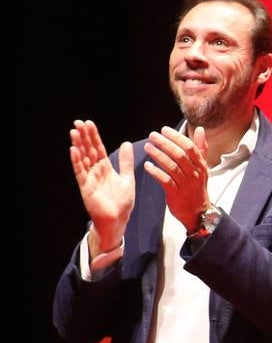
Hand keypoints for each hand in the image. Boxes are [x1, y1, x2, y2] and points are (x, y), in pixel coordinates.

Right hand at [69, 120, 134, 253]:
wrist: (118, 220)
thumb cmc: (122, 202)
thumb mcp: (127, 178)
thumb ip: (125, 162)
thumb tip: (126, 143)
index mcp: (106, 168)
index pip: (99, 148)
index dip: (94, 136)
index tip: (89, 123)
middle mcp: (96, 171)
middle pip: (89, 150)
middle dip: (84, 136)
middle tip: (79, 122)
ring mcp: (89, 178)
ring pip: (83, 158)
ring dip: (78, 145)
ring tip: (74, 131)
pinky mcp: (86, 187)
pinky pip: (80, 172)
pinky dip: (77, 161)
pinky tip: (74, 150)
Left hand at [144, 126, 211, 231]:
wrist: (197, 212)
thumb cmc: (197, 187)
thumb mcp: (203, 167)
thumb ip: (201, 148)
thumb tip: (201, 129)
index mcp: (201, 165)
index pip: (190, 147)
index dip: (176, 137)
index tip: (164, 129)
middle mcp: (195, 173)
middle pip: (180, 155)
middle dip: (165, 143)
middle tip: (152, 136)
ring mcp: (186, 184)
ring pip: (171, 166)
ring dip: (158, 155)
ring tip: (147, 147)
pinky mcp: (176, 194)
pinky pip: (165, 180)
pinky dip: (156, 172)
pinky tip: (147, 165)